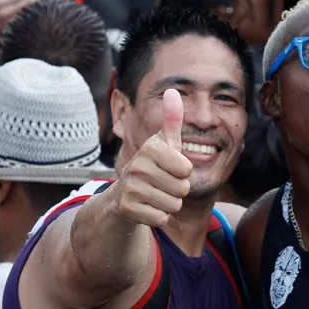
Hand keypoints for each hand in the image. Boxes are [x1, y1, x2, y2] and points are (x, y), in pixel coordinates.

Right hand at [111, 90, 193, 227]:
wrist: (122, 196)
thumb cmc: (151, 167)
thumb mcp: (162, 143)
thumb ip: (171, 120)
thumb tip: (172, 90)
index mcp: (150, 148)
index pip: (187, 169)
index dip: (183, 173)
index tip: (169, 168)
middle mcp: (138, 166)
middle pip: (182, 189)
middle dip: (177, 191)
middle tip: (161, 185)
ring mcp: (131, 188)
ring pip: (173, 205)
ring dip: (168, 204)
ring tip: (154, 195)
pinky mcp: (128, 209)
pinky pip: (162, 218)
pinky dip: (158, 217)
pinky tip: (147, 208)